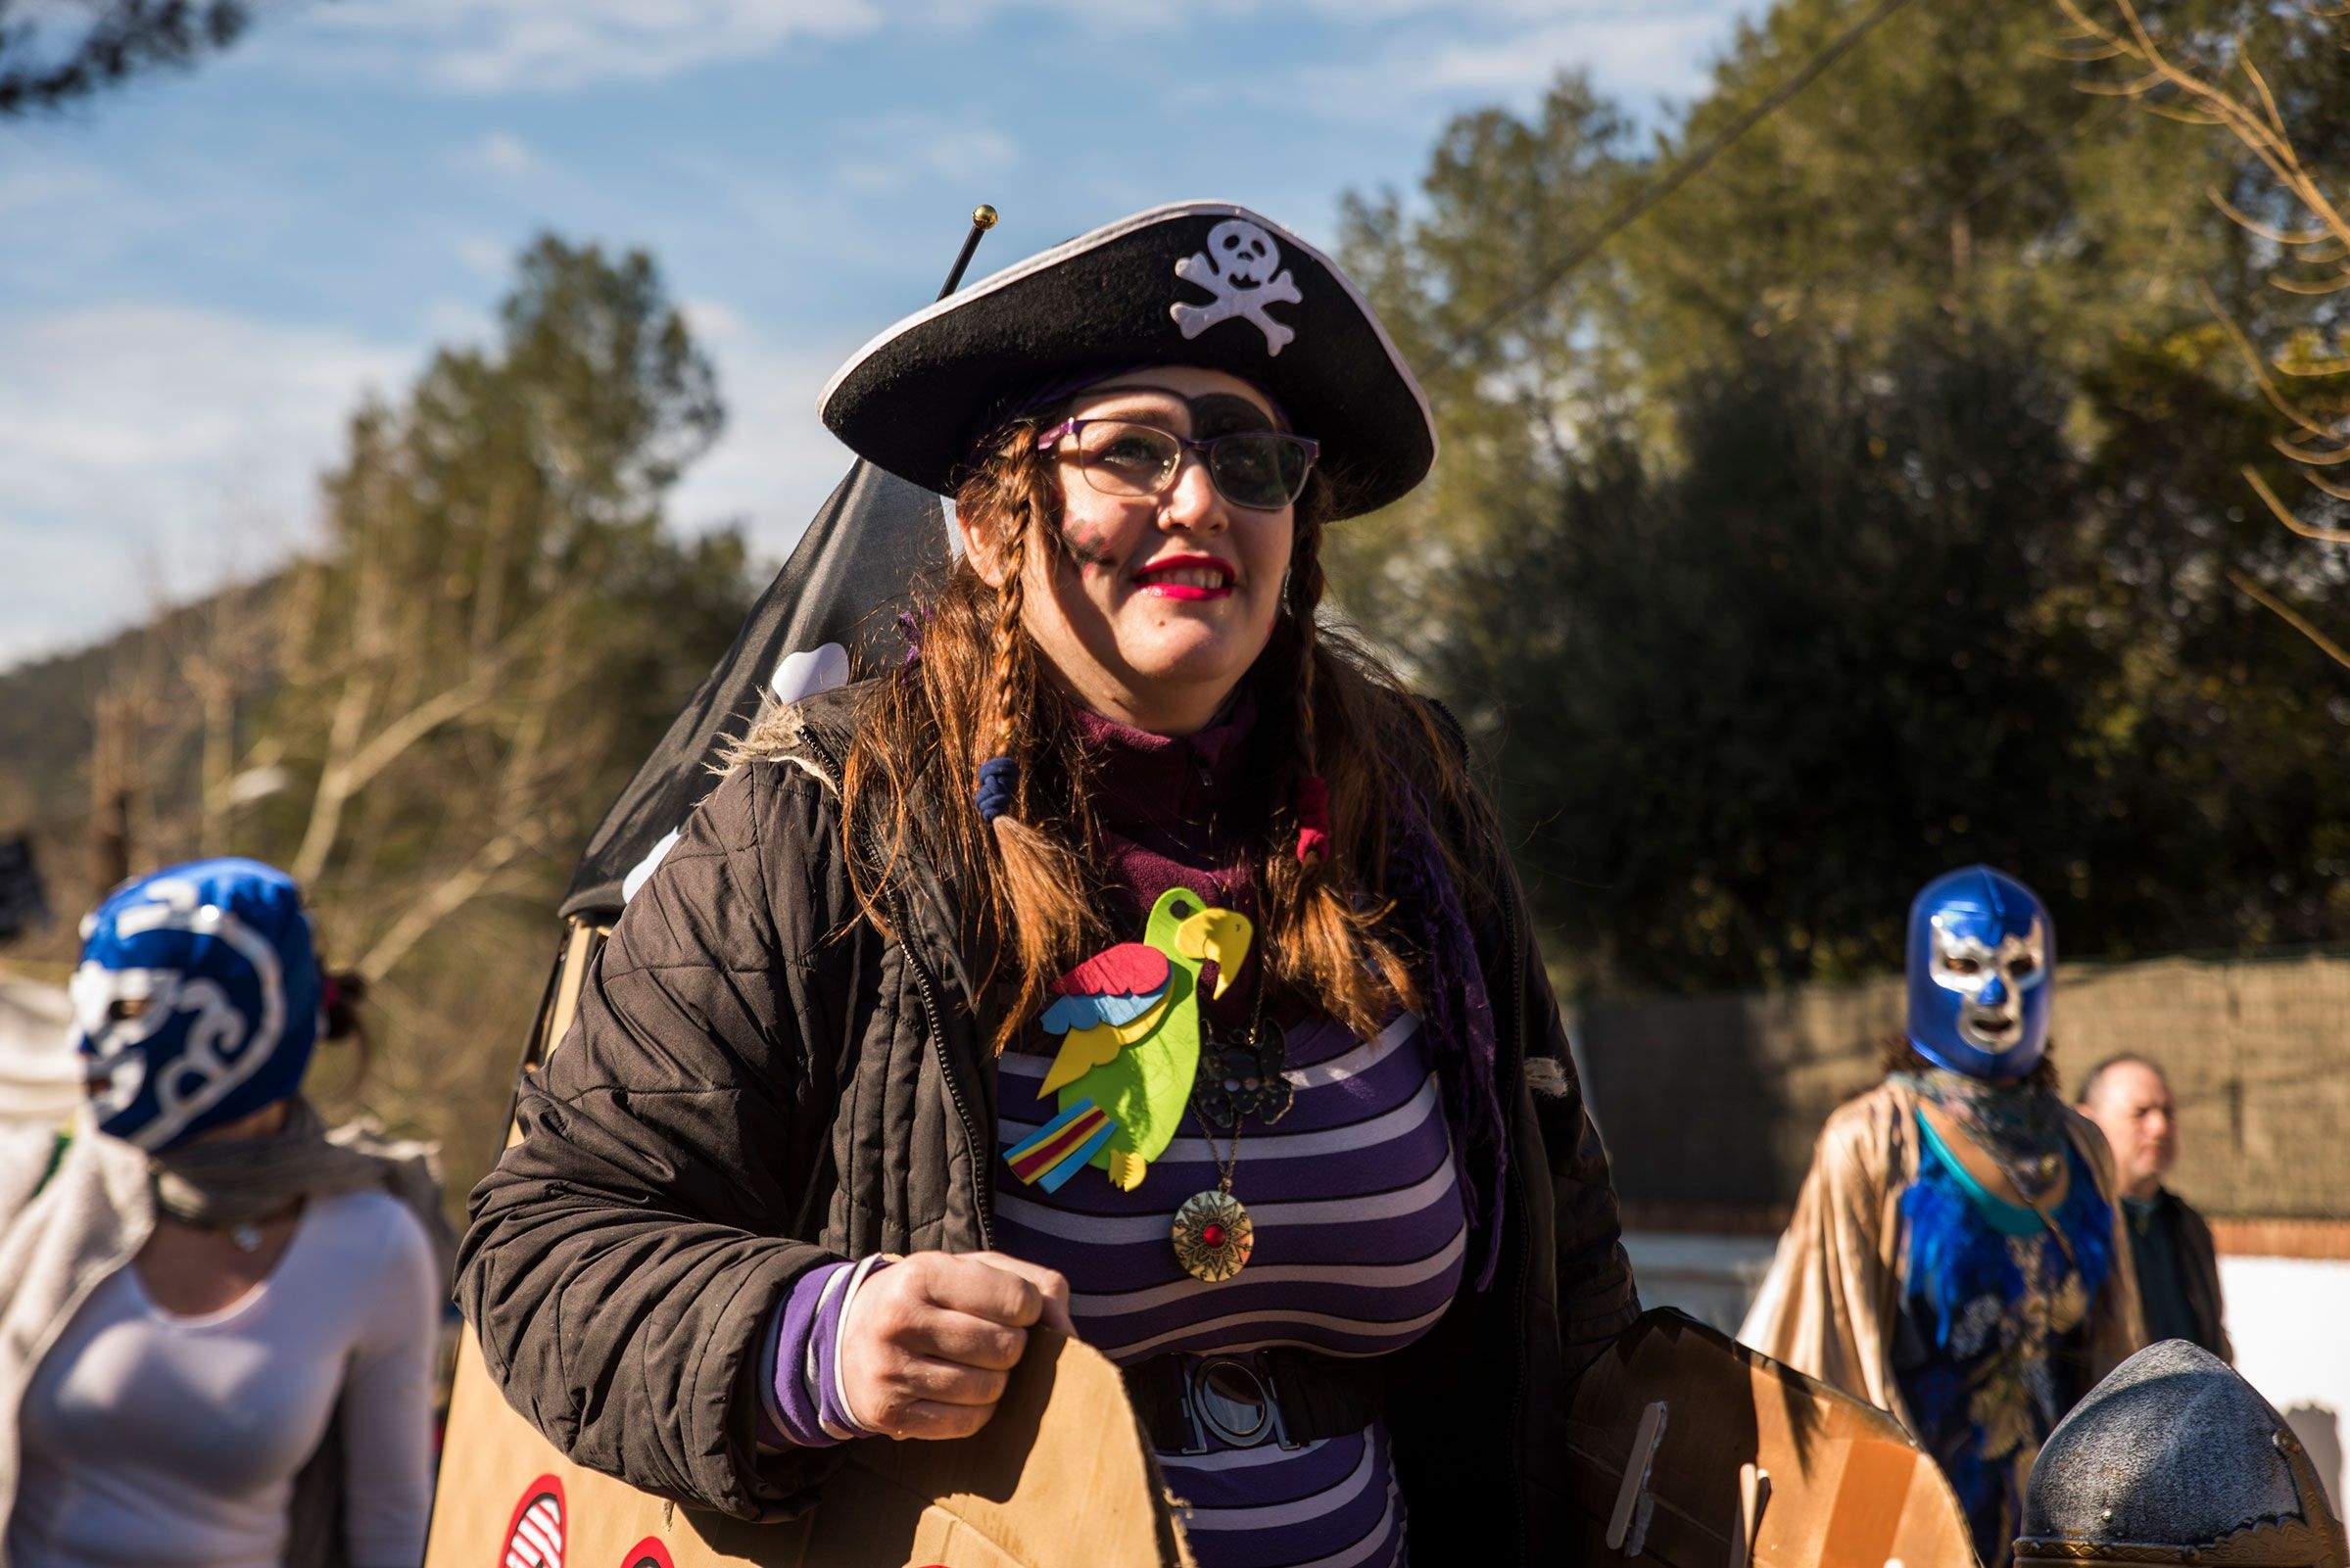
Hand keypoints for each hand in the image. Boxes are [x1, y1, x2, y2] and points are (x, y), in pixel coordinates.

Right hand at [837, 1250, 1073, 1439]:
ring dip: (996, 1382)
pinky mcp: (889, 1413)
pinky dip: (977, 1411)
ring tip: (973, 1366)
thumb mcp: (973, 1271)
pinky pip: (966, 1423)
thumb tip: (1067, 1332)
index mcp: (923, 1273)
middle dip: (1012, 1348)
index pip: (1016, 1300)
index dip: (1028, 1310)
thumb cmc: (931, 1298)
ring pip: (989, 1390)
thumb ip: (1033, 1285)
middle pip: (1005, 1348)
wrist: (848, 1335)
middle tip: (992, 1342)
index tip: (1012, 1311)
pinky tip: (959, 1392)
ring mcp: (890, 1370)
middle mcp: (900, 1320)